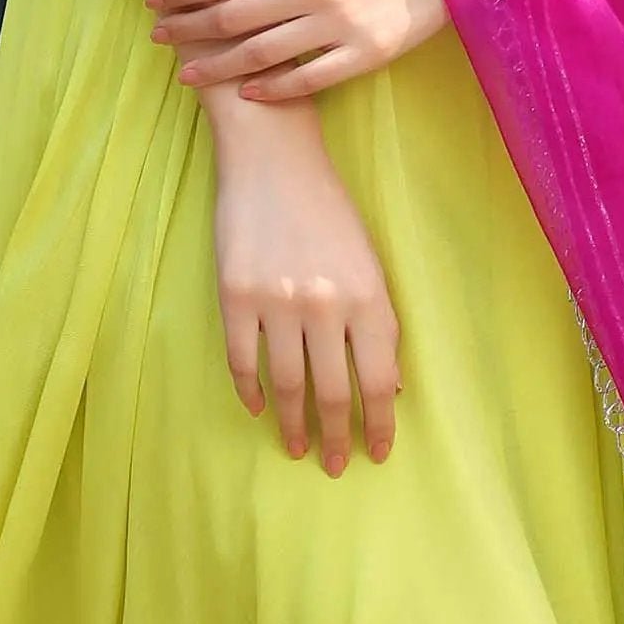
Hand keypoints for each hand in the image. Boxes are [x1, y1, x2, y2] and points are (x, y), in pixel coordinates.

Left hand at [149, 0, 447, 103]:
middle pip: (232, 17)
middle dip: (187, 29)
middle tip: (157, 38)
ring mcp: (339, 24)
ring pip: (262, 53)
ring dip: (217, 67)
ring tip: (186, 76)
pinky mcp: (365, 54)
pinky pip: (309, 79)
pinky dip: (274, 89)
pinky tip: (248, 93)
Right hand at [209, 105, 400, 470]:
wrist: (272, 157)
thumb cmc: (327, 209)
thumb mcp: (368, 262)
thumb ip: (378, 322)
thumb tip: (388, 386)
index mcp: (369, 296)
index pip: (380, 381)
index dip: (380, 424)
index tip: (378, 453)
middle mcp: (326, 304)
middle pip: (335, 393)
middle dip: (337, 437)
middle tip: (333, 465)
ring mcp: (278, 302)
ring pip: (288, 385)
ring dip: (294, 424)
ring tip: (296, 448)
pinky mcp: (235, 295)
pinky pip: (243, 361)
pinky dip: (251, 390)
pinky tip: (259, 407)